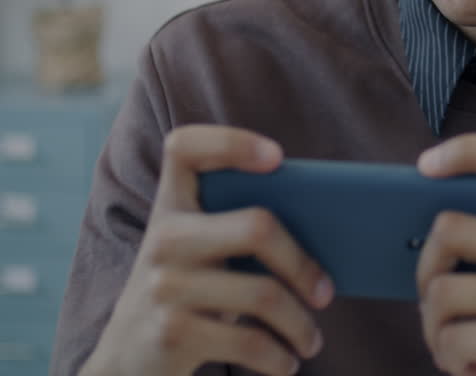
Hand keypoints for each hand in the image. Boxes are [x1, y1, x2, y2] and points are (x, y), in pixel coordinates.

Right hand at [81, 126, 333, 375]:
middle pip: (258, 227)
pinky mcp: (170, 333)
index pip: (184, 147)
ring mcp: (164, 285)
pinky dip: (279, 358)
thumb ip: (240, 231)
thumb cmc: (188, 294)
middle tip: (326, 293)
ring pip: (264, 294)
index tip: (278, 158)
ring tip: (311, 340)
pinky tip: (288, 362)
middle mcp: (163, 238)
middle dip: (304, 265)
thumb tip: (331, 232)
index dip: (231, 142)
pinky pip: (249, 342)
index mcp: (173, 206)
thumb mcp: (201, 255)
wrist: (124, 360)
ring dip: (300, 325)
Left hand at [416, 133, 475, 375]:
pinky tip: (468, 365)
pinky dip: (447, 358)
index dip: (469, 148)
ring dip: (432, 326)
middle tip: (433, 298)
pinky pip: (453, 337)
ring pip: (441, 290)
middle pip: (450, 227)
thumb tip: (422, 231)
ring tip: (450, 342)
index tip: (426, 165)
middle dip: (423, 270)